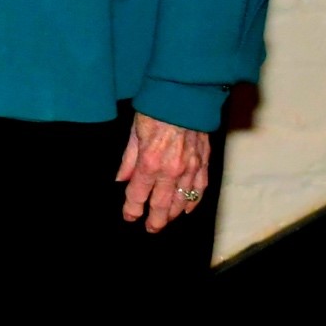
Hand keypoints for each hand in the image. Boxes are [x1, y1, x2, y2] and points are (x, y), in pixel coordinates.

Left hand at [117, 113, 211, 231]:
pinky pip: (200, 189)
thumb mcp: (134, 133)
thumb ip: (128, 160)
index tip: (130, 217)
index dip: (133, 209)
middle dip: (155, 220)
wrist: (184, 96)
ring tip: (165, 221)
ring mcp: (190, 168)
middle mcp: (171, 170)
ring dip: (173, 214)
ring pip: (182, 201)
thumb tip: (121, 180)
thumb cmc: (156, 111)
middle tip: (150, 228)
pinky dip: (194, 202)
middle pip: (162, 205)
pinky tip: (187, 210)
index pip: (139, 195)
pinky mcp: (204, 163)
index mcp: (150, 162)